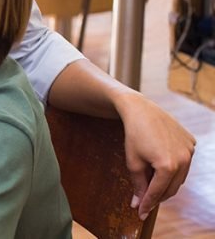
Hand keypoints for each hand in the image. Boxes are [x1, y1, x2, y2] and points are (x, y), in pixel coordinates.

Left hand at [115, 91, 195, 218]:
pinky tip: (163, 167)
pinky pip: (184, 162)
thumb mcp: (133, 162)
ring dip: (167, 183)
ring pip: (180, 177)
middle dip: (158, 196)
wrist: (141, 110)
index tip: (140, 214)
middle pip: (171, 187)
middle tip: (145, 202)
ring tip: (153, 185)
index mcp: (167, 166)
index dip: (148, 204)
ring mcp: (190, 151)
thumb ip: (138, 185)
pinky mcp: (191, 142)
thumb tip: (138, 204)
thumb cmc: (133, 135)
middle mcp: (183, 159)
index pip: (157, 192)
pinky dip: (175, 168)